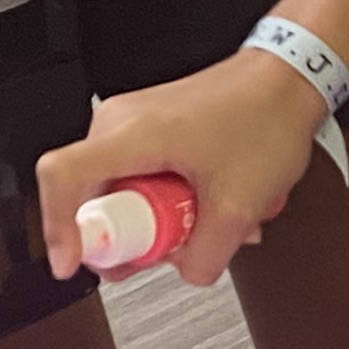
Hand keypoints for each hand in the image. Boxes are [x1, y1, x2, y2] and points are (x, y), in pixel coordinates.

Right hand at [37, 50, 332, 291]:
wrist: (290, 78)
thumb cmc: (267, 117)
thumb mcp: (239, 207)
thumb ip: (204, 257)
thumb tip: (184, 270)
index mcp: (131, 133)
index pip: (61, 177)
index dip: (58, 227)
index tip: (71, 262)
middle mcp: (120, 122)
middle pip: (92, 197)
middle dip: (130, 235)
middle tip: (169, 246)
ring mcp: (132, 122)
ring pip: (121, 192)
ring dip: (157, 218)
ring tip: (204, 216)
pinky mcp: (149, 127)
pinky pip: (139, 177)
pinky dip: (167, 199)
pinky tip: (206, 202)